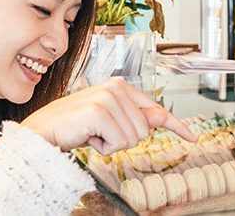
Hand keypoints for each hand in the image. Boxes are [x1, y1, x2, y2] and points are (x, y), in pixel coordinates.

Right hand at [21, 77, 196, 153]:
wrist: (42, 133)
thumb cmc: (74, 127)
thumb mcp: (109, 122)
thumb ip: (134, 118)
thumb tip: (159, 118)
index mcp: (120, 86)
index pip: (155, 109)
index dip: (175, 126)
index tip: (192, 137)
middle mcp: (116, 87)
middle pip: (144, 131)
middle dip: (121, 139)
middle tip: (97, 133)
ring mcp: (108, 97)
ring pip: (133, 138)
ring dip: (111, 144)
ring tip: (91, 134)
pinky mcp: (99, 111)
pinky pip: (118, 143)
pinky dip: (103, 148)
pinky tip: (87, 136)